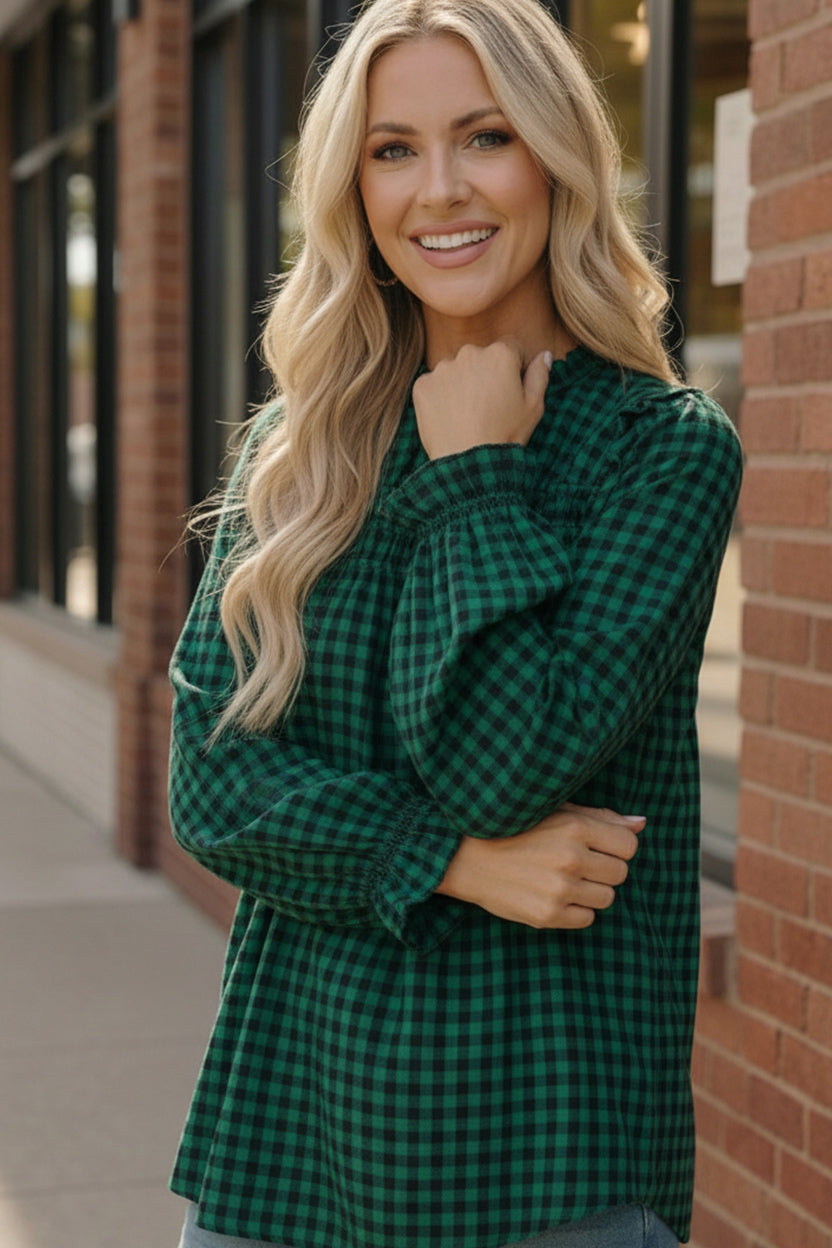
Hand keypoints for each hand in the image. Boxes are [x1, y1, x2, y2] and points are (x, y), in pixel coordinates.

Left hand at [412, 341, 553, 459]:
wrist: (469, 465)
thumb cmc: (505, 436)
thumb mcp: (533, 407)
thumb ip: (539, 375)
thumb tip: (544, 355)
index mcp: (500, 353)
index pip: (510, 349)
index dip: (514, 370)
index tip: (510, 393)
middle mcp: (469, 353)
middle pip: (480, 358)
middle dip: (485, 375)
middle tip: (487, 408)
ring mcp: (442, 368)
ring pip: (455, 371)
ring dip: (461, 385)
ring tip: (467, 415)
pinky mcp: (422, 385)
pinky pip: (434, 386)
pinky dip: (440, 398)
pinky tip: (450, 418)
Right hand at [436, 803, 643, 928]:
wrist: (464, 856)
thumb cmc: (515, 827)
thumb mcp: (556, 811)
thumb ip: (602, 818)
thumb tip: (641, 823)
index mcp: (575, 828)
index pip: (629, 847)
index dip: (617, 848)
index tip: (598, 847)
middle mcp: (571, 859)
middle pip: (620, 874)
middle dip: (604, 869)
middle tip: (577, 863)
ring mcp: (559, 890)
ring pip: (607, 898)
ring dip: (591, 891)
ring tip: (563, 878)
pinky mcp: (547, 916)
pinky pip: (587, 919)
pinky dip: (576, 910)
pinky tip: (554, 895)